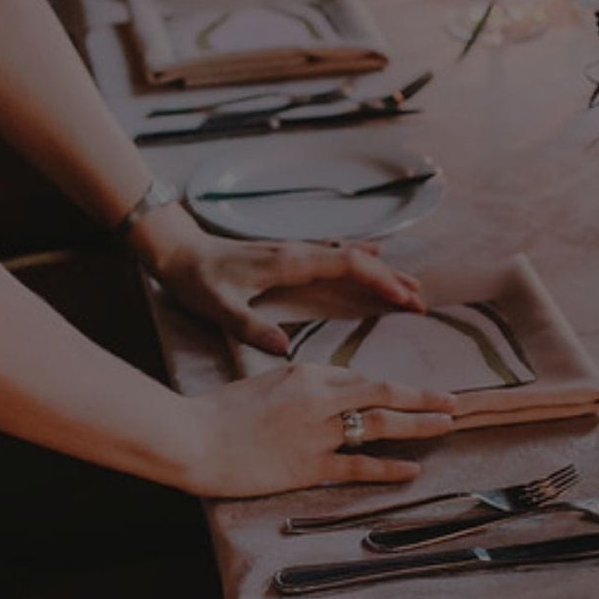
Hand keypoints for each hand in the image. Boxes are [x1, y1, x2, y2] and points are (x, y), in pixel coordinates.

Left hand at [131, 204, 425, 352]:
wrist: (176, 251)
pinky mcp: (289, 254)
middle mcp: (299, 251)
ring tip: (412, 286)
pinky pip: (335, 253)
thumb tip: (283, 349)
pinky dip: (360, 257)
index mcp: (290, 262)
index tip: (406, 299)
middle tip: (422, 303)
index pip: (348, 266)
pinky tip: (374, 254)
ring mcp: (296, 250)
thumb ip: (250, 326)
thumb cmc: (195, 280)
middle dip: (391, 279)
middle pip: (358, 260)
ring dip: (381, 269)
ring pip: (350, 255)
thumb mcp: (218, 308)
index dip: (380, 280)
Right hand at [180, 364, 456, 496]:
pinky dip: (389, 467)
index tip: (413, 391)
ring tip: (447, 424)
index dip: (391, 387)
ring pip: (380, 424)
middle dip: (422, 397)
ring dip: (418, 424)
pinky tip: (413, 469)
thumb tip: (322, 395)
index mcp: (305, 373)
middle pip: (383, 393)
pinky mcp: (309, 465)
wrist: (192, 437)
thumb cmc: (217, 411)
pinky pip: (358, 465)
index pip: (359, 378)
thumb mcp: (263, 385)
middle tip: (454, 401)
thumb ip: (297, 389)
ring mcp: (316, 432)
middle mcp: (319, 398)